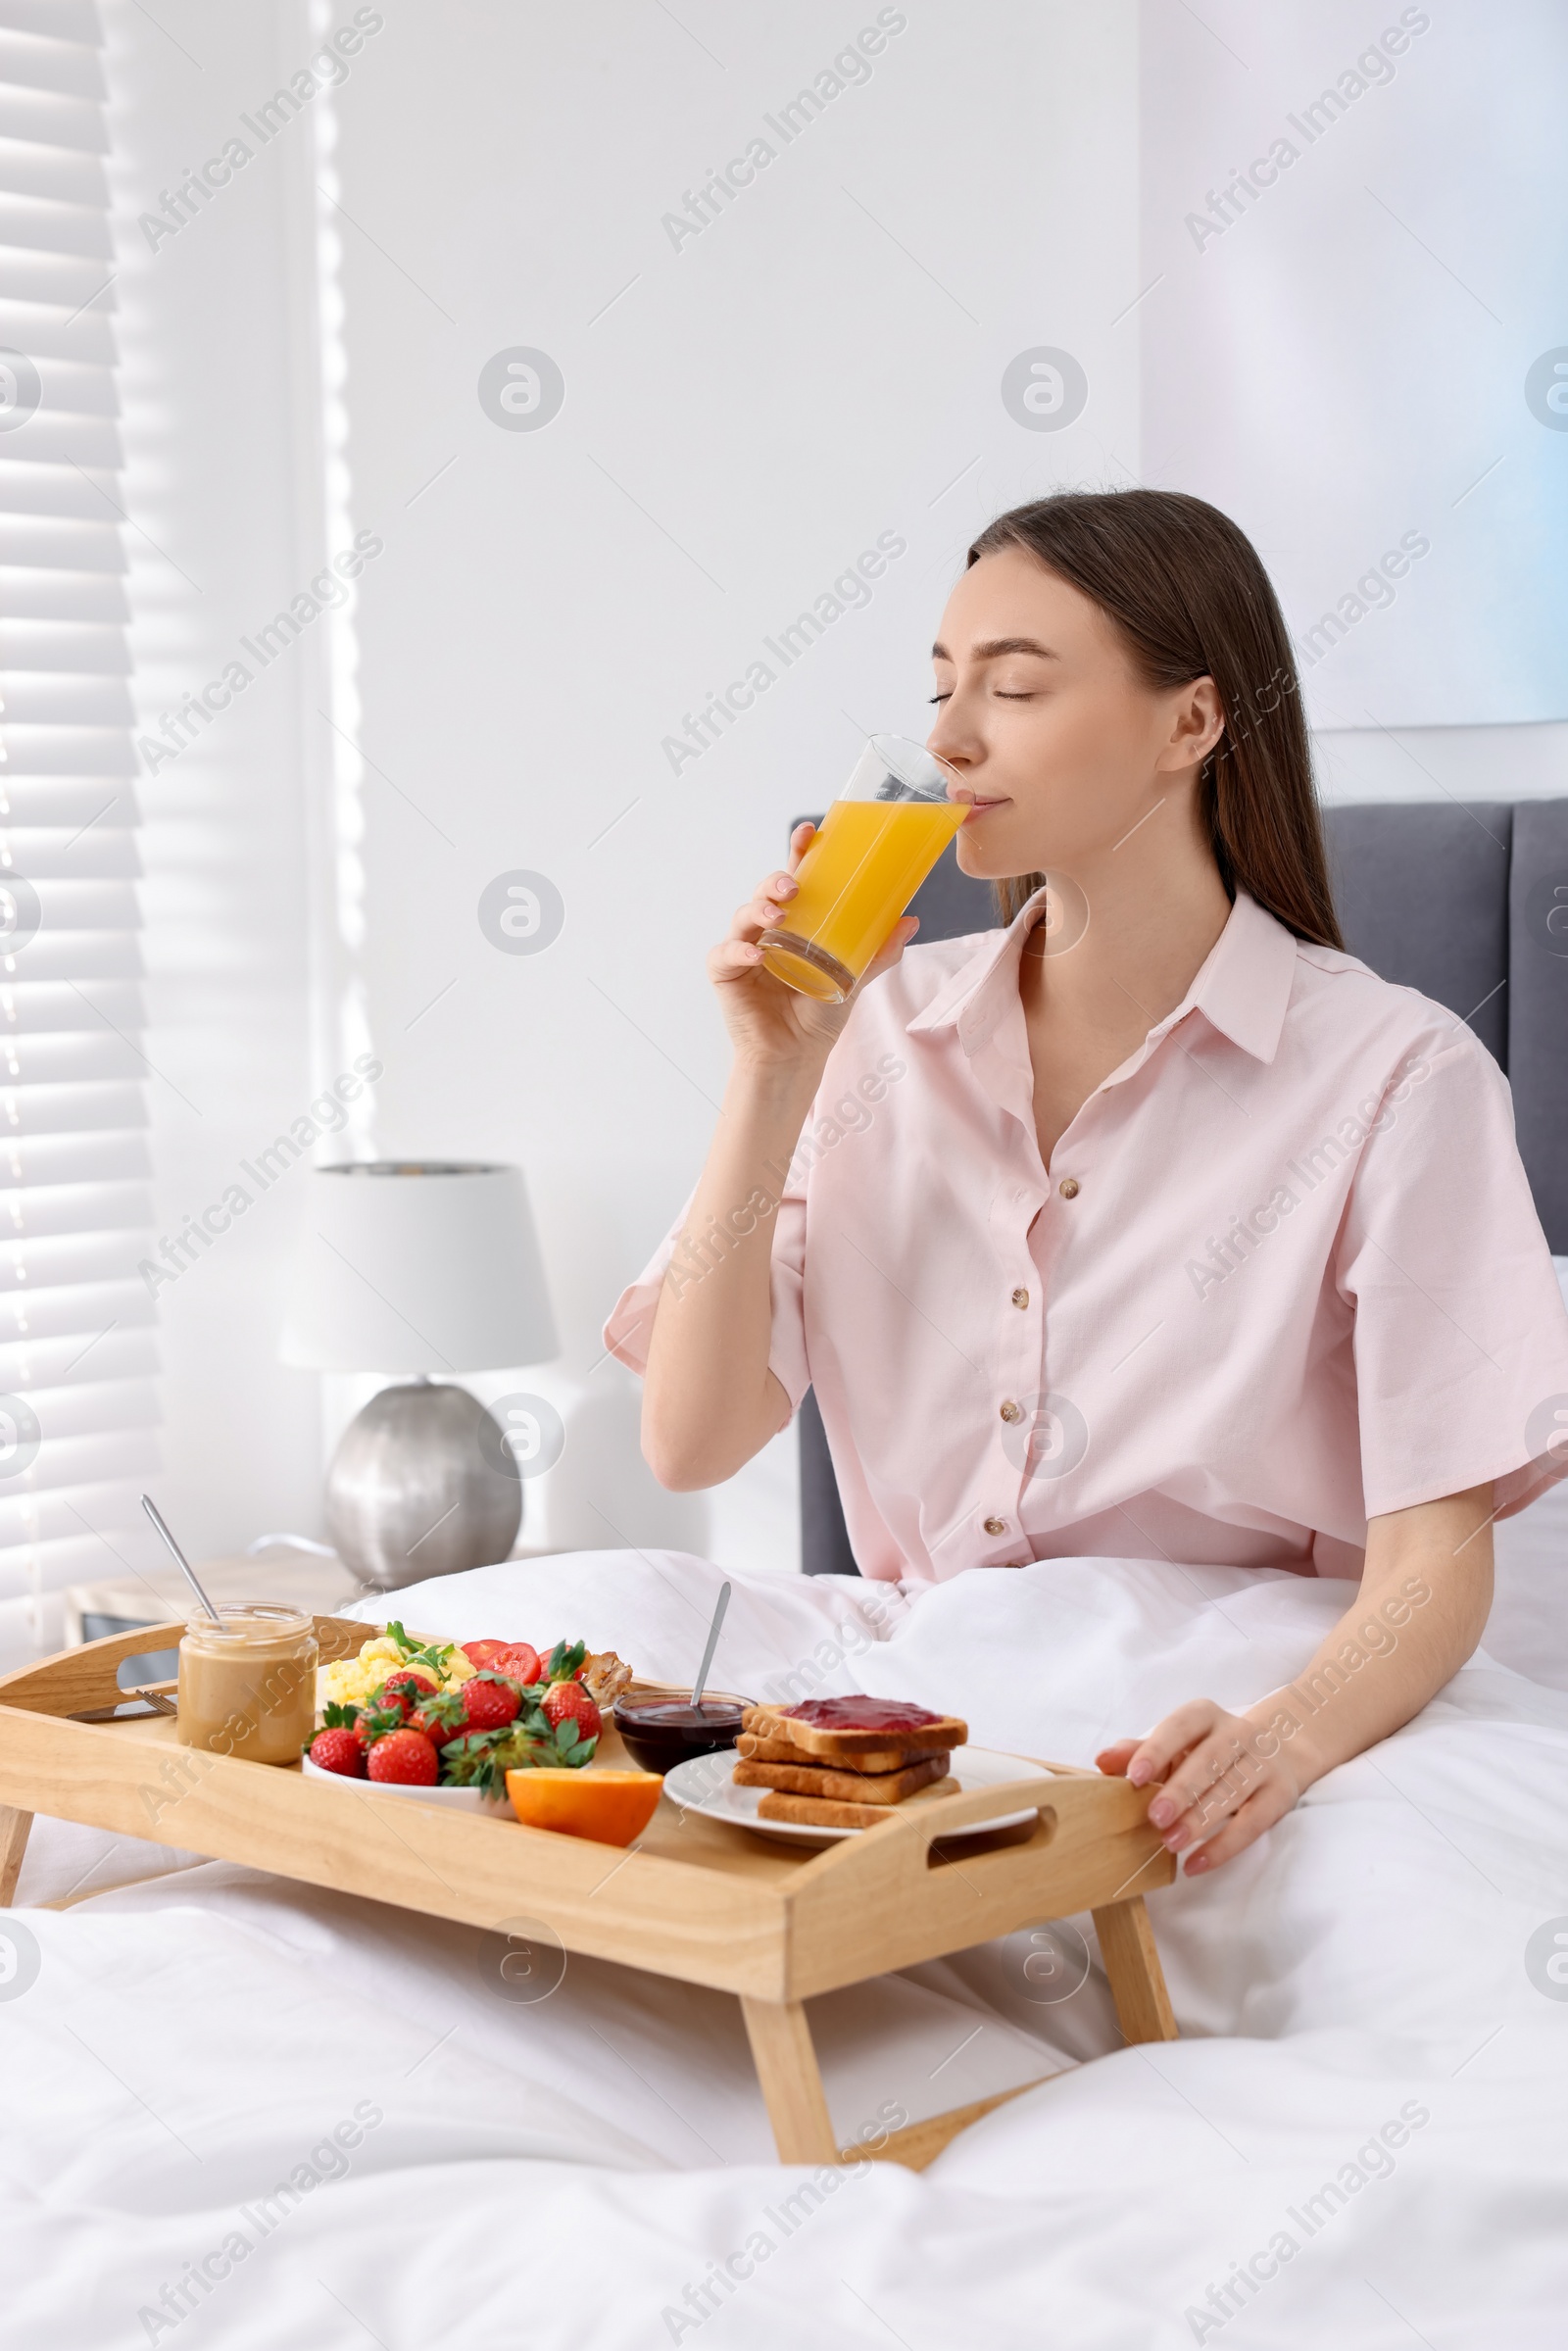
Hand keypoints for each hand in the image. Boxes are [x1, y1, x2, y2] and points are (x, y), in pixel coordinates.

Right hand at [707, 821, 918, 1071]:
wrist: (797, 1055)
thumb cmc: (820, 1014)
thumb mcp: (854, 978)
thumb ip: (879, 951)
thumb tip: (911, 919)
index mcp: (795, 924)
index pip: (795, 882)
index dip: (799, 854)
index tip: (810, 832)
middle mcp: (767, 931)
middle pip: (766, 892)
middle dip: (776, 881)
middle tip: (794, 884)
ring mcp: (744, 950)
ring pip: (743, 916)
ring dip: (758, 908)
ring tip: (777, 913)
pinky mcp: (726, 973)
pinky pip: (726, 953)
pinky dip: (738, 950)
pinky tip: (755, 953)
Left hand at [1096, 1700, 1301, 1875]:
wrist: (1279, 1750)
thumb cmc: (1209, 1751)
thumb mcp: (1176, 1746)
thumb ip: (1140, 1752)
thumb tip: (1102, 1761)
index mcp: (1205, 1715)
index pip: (1181, 1726)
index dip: (1157, 1749)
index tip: (1134, 1777)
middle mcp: (1238, 1732)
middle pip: (1209, 1760)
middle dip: (1180, 1790)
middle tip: (1155, 1818)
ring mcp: (1263, 1762)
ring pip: (1232, 1791)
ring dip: (1200, 1820)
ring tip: (1171, 1844)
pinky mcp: (1280, 1794)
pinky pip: (1252, 1823)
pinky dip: (1223, 1846)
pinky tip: (1196, 1864)